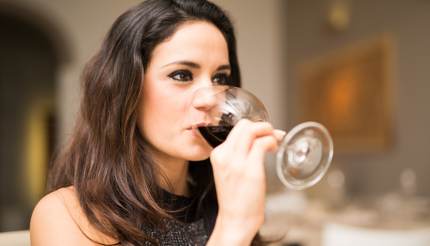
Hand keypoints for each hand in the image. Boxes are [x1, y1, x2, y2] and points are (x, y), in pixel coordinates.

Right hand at [208, 119, 283, 244]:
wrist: (235, 219)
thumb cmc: (236, 197)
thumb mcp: (231, 171)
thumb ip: (241, 154)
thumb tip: (262, 137)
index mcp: (218, 154)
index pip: (236, 129)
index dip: (254, 127)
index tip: (264, 133)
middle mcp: (225, 155)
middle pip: (244, 125)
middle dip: (262, 126)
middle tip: (272, 135)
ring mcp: (236, 162)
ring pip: (253, 130)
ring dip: (268, 131)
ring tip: (275, 141)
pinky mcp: (250, 169)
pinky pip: (263, 143)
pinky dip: (272, 142)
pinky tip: (274, 149)